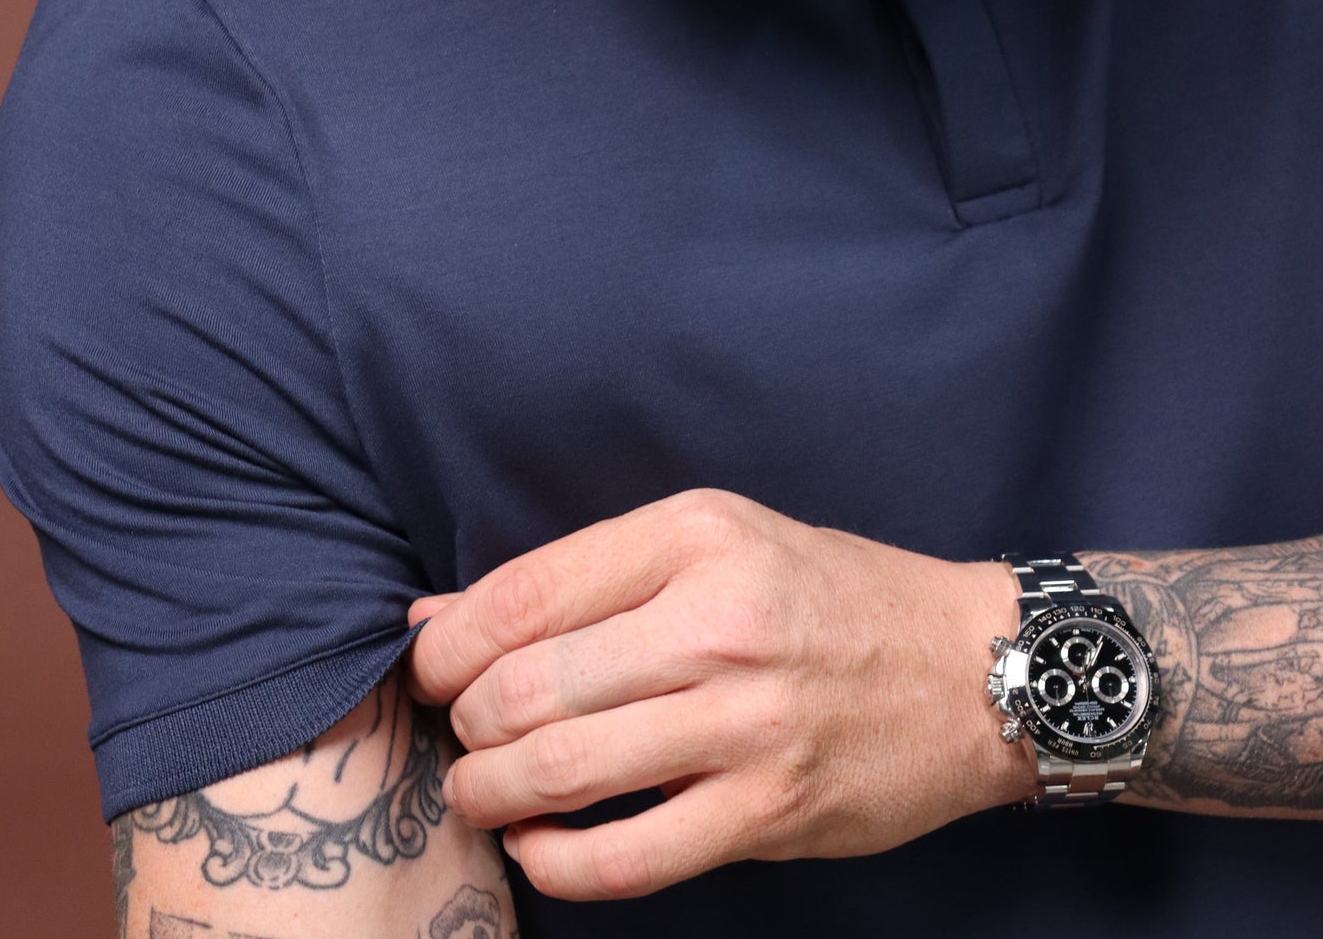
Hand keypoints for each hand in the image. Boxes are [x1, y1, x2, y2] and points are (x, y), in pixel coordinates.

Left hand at [406, 490, 1031, 900]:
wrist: (968, 667)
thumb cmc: (822, 593)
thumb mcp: (710, 541)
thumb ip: (578, 577)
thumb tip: (437, 618)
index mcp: (694, 536)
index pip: (524, 594)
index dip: (448, 644)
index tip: (429, 669)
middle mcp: (717, 622)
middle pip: (529, 686)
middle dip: (462, 720)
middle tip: (459, 731)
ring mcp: (747, 723)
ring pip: (565, 770)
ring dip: (489, 791)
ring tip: (479, 788)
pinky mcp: (771, 810)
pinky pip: (629, 858)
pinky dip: (555, 862)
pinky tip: (535, 845)